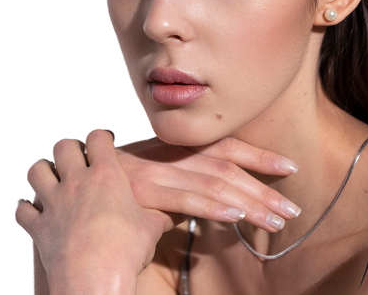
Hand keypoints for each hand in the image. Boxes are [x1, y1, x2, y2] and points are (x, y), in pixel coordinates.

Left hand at [16, 130, 171, 294]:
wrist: (95, 280)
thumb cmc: (126, 252)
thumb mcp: (153, 227)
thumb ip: (159, 212)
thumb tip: (176, 211)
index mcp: (106, 176)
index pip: (98, 138)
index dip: (101, 138)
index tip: (105, 143)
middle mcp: (76, 183)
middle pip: (63, 146)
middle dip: (71, 148)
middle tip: (79, 158)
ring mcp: (54, 203)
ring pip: (37, 170)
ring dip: (44, 171)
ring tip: (53, 177)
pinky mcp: (39, 227)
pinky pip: (23, 210)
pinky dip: (27, 209)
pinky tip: (34, 210)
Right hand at [117, 137, 299, 232]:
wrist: (75, 185)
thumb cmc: (119, 187)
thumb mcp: (155, 177)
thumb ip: (185, 182)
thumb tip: (219, 201)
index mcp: (177, 148)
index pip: (226, 146)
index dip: (259, 155)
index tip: (290, 168)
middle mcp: (170, 155)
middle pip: (227, 167)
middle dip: (263, 188)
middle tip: (292, 210)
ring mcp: (157, 172)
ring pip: (214, 184)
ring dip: (250, 203)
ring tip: (277, 221)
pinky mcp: (143, 192)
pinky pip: (184, 200)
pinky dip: (213, 209)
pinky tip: (236, 219)